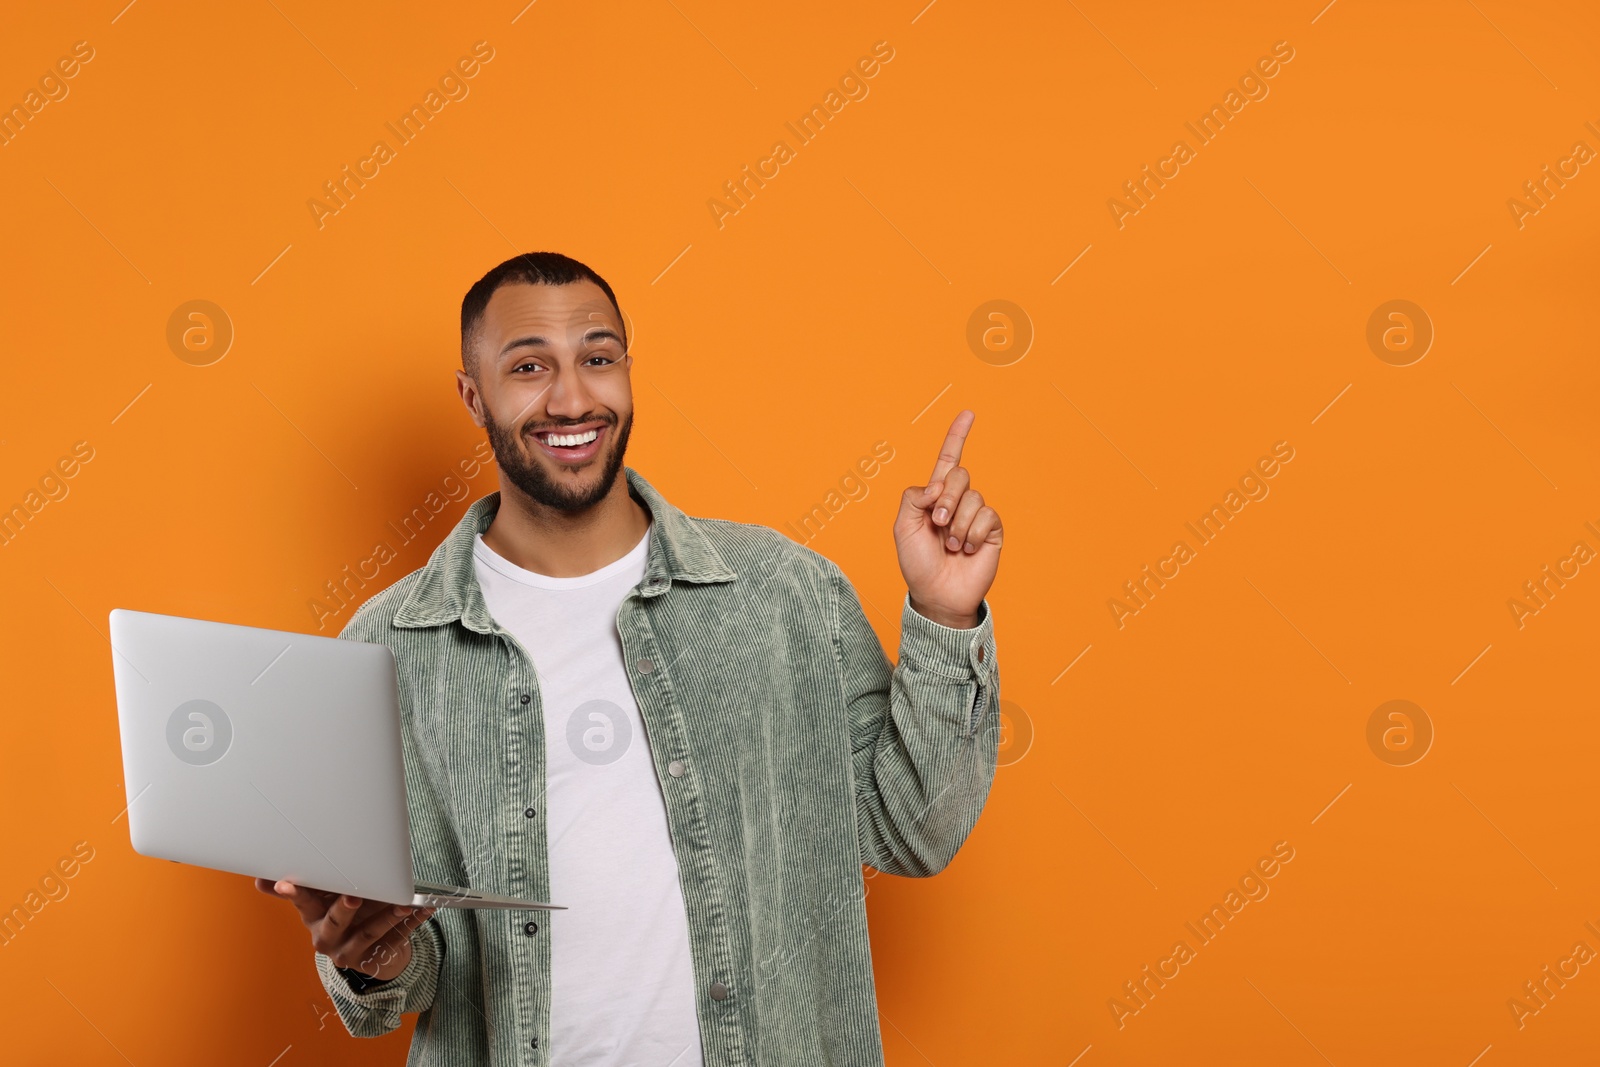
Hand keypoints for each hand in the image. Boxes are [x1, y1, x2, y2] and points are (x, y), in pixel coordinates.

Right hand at [255, 877, 434, 980]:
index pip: (302, 902)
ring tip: (404, 903)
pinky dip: (411, 924)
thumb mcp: (326, 900)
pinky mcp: (371, 961)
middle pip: (334, 921)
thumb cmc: (348, 914)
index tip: (285, 883)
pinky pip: (394, 941)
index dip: (294, 893)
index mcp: (313, 917)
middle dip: (343, 909)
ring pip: (368, 933)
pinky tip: (424, 910)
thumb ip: (305, 888)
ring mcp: (348, 952)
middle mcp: (326, 937)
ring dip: (387, 917)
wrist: (371, 950)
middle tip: (353, 896)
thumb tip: (260, 879)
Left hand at [894, 409, 1001, 628]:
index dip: (957, 436)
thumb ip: (913, 496)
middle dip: (946, 498)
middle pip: (959, 474)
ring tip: (951, 545)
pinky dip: (971, 533)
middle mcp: (957, 501)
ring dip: (957, 524)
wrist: (937, 594)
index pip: (948, 459)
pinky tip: (967, 549)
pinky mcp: (991, 530)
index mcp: (935, 496)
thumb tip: (938, 484)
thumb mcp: (901, 526)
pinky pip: (986, 515)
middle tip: (937, 523)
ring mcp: (975, 515)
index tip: (968, 414)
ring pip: (973, 496)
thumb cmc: (917, 563)